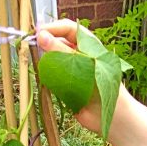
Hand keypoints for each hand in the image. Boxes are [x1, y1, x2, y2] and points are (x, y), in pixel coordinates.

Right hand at [37, 19, 129, 136]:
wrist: (113, 117)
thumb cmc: (104, 87)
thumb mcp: (82, 63)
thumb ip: (61, 50)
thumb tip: (41, 36)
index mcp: (87, 45)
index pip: (67, 29)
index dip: (52, 28)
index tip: (37, 32)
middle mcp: (79, 55)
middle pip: (58, 43)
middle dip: (46, 44)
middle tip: (34, 46)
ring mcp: (73, 71)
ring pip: (54, 60)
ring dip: (47, 61)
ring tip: (40, 62)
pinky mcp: (68, 87)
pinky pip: (55, 78)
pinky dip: (49, 77)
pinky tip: (46, 78)